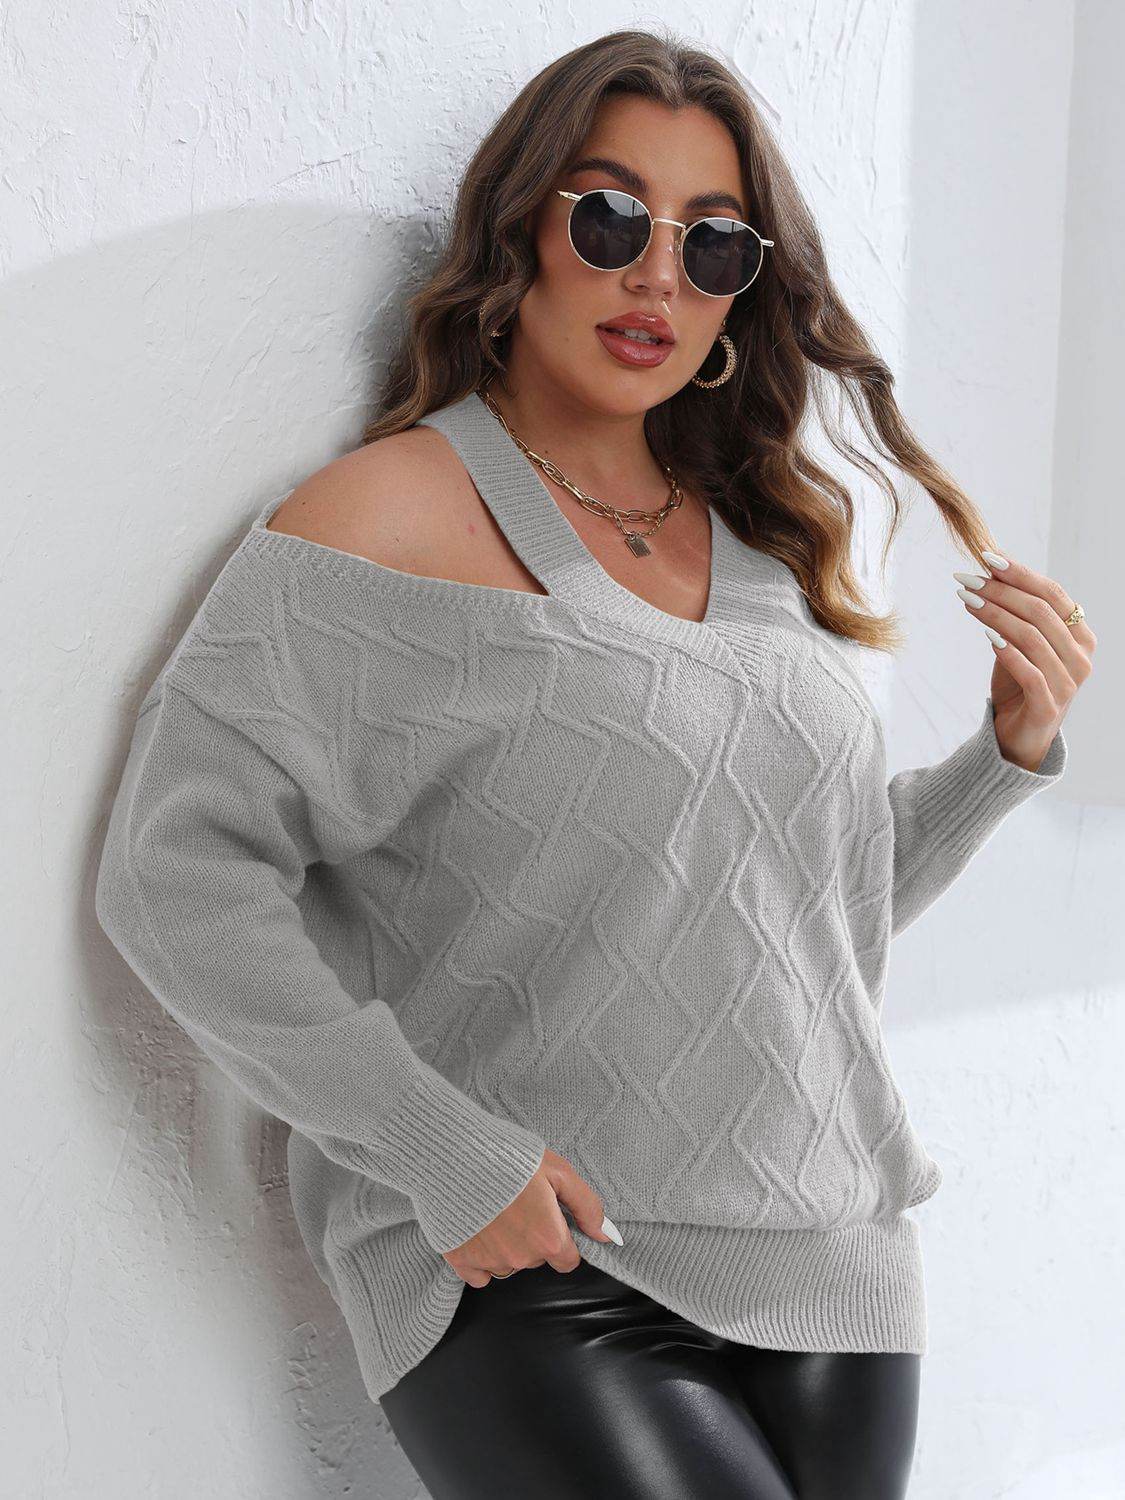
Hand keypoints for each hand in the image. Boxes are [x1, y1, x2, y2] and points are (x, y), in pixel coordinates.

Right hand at [441, 1148, 622, 1287]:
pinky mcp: (462, 1261)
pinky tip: (478, 1227)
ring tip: (495, 1208)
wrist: (455, 1152)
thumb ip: (587, 1206)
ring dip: (507, 1245)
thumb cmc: (509, 1156)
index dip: (563, 1239)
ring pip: (509, 1264)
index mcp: (548, 1238)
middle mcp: (521, 1258)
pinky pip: (479, 1274)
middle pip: (537, 1259)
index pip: (568, 1261)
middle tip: (519, 1203)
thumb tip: (606, 1235)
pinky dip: (481, 1255)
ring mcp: (490, 1262)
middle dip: (533, 1237)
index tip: (549, 1218)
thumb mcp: (558, 1171)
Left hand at [954, 549, 1094, 770]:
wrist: (1019, 737)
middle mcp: (1081, 656)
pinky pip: (1030, 672)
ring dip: (996, 616)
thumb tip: (990, 570)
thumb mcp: (1018, 644)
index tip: (988, 557)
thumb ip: (1013, 614)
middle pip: (1041, 612)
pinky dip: (1007, 652)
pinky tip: (987, 637)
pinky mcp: (1049, 706)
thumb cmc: (1019, 684)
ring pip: (1033, 637)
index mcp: (1080, 635)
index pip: (1053, 594)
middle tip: (968, 579)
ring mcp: (1069, 683)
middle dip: (1001, 591)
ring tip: (967, 600)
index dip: (1021, 573)